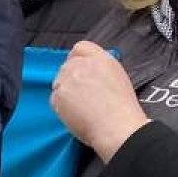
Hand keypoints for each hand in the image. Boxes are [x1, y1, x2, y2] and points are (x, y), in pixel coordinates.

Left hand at [51, 41, 149, 162]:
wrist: (117, 128)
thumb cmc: (123, 110)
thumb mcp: (118, 79)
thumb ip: (100, 70)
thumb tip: (89, 74)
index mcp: (101, 59)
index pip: (80, 48)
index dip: (78, 59)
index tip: (79, 71)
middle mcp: (82, 64)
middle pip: (67, 66)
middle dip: (71, 79)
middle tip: (82, 97)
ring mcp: (68, 78)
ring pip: (59, 82)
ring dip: (66, 93)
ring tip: (83, 109)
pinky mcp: (58, 94)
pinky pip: (55, 99)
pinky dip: (62, 107)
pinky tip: (76, 116)